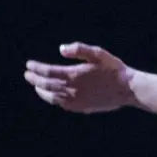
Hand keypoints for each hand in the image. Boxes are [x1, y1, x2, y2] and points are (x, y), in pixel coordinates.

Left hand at [23, 42, 137, 112]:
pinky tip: (52, 96)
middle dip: (34, 79)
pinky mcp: (82, 107)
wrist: (128, 89)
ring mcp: (76, 100)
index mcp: (74, 75)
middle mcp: (72, 89)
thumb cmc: (113, 69)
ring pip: (52, 97)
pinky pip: (62, 104)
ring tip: (36, 86)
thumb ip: (79, 49)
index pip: (48, 72)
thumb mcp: (98, 53)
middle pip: (46, 85)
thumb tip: (61, 49)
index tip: (29, 65)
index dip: (36, 68)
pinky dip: (53, 99)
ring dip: (41, 90)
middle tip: (28, 75)